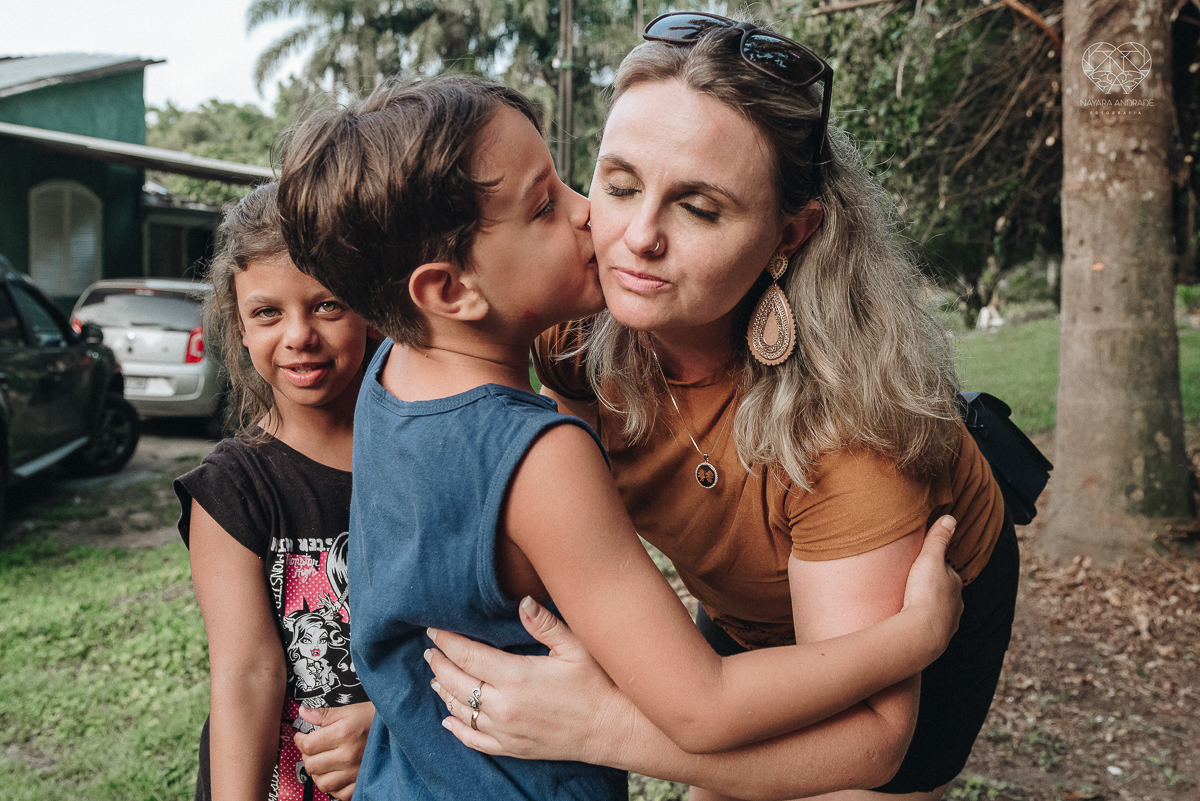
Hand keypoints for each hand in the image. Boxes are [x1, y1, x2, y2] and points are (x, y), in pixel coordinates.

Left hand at [293, 701, 374, 799]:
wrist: (399, 729)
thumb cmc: (375, 719)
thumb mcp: (350, 711)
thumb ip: (324, 714)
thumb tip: (303, 712)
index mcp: (343, 734)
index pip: (308, 745)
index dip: (300, 740)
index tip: (302, 737)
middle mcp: (348, 756)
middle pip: (311, 765)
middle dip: (307, 755)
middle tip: (312, 748)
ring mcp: (355, 772)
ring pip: (322, 783)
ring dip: (318, 773)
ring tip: (322, 762)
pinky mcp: (361, 782)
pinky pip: (339, 794)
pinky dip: (333, 787)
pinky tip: (336, 774)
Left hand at [425, 596, 633, 764]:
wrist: (613, 730)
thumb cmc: (598, 684)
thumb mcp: (575, 648)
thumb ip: (545, 624)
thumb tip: (522, 601)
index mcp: (516, 677)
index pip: (467, 655)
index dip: (446, 641)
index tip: (433, 629)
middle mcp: (504, 706)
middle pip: (455, 682)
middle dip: (439, 663)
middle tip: (430, 649)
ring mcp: (505, 730)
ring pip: (460, 710)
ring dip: (443, 691)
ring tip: (436, 676)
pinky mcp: (511, 747)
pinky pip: (473, 739)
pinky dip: (456, 727)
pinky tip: (448, 717)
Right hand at [901, 515, 963, 654]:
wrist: (921, 634)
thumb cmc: (925, 594)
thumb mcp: (929, 559)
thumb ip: (938, 539)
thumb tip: (951, 518)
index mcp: (955, 584)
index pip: (946, 571)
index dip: (933, 566)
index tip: (919, 564)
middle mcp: (956, 605)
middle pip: (943, 592)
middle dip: (931, 588)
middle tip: (912, 584)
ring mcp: (948, 624)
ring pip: (938, 611)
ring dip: (927, 607)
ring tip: (910, 604)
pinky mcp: (936, 640)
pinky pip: (930, 628)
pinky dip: (923, 624)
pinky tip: (911, 623)